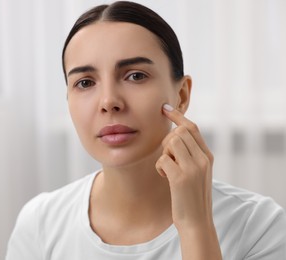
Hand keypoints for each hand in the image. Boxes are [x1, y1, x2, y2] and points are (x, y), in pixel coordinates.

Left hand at [155, 104, 213, 230]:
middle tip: (168, 157)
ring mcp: (193, 168)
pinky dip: (159, 166)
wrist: (196, 222)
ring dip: (164, 153)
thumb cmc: (191, 197)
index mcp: (207, 156)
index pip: (192, 127)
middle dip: (167, 140)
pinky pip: (162, 159)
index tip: (165, 108)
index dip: (178, 116)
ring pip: (171, 141)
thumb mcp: (197, 173)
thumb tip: (176, 135)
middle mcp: (203, 159)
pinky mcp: (181, 178)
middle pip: (179, 131)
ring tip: (167, 167)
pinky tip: (164, 176)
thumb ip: (191, 155)